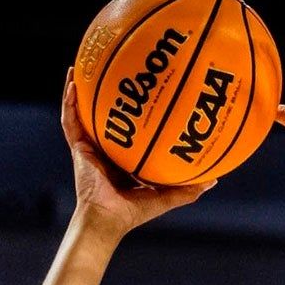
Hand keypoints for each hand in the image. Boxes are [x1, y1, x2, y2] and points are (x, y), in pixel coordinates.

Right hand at [60, 66, 216, 238]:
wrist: (107, 219)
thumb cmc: (133, 213)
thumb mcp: (165, 196)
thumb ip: (188, 189)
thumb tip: (215, 180)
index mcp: (124, 159)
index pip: (130, 131)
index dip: (137, 113)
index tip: (149, 91)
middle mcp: (106, 150)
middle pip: (107, 116)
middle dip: (110, 93)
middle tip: (118, 69)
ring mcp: (91, 148)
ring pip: (84, 113)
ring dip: (83, 90)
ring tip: (83, 65)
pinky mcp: (79, 148)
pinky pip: (71, 121)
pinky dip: (70, 102)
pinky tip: (73, 81)